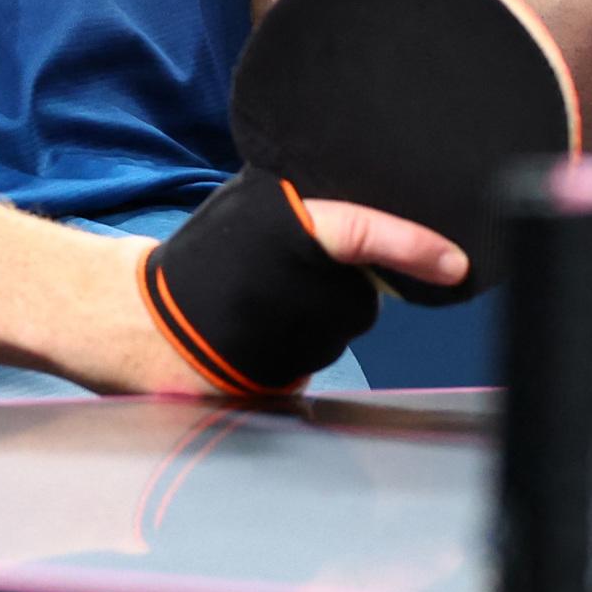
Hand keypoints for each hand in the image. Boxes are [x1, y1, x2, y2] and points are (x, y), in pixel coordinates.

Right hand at [123, 185, 466, 397]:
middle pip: (357, 298)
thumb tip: (381, 233)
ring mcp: (282, 337)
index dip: (413, 248)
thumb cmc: (199, 262)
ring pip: (339, 336)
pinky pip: (316, 366)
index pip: (361, 233)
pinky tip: (257, 343)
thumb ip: (308, 217)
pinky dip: (295, 356)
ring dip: (313, 327)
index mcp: (277, 229)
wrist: (137, 321)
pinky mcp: (277, 380)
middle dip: (334, 293)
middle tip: (278, 282)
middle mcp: (285, 284)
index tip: (454, 264)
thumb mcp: (249, 211)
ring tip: (258, 312)